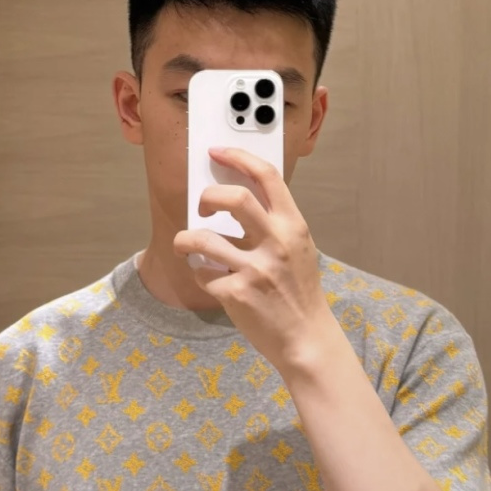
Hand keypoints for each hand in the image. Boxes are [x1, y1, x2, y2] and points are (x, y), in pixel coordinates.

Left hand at [173, 146, 335, 373]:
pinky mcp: (236, 293)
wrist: (306, 338)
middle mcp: (275, 243)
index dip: (238, 157)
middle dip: (207, 198)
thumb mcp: (298, 249)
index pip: (266, 176)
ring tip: (186, 246)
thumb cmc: (298, 292)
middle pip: (232, 199)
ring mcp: (255, 269)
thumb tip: (234, 199)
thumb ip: (274, 224)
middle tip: (202, 210)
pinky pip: (202, 273)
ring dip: (184, 240)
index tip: (217, 152)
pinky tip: (211, 280)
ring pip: (201, 239)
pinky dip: (200, 274)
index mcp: (293, 226)